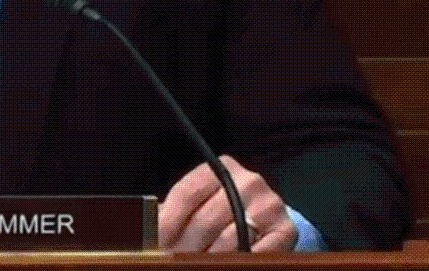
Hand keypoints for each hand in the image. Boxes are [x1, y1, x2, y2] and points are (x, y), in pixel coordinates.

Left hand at [158, 154, 297, 252]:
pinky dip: (237, 263)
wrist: (263, 215)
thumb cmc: (220, 209)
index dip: (167, 222)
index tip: (154, 243)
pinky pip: (256, 255)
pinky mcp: (285, 230)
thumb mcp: (198, 201)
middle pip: (206, 220)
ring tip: (191, 265)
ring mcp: (269, 205)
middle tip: (170, 259)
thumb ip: (173, 211)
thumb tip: (143, 230)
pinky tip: (222, 265)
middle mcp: (248, 181)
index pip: (187, 193)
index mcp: (221, 168)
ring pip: (228, 241)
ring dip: (205, 260)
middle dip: (183, 247)